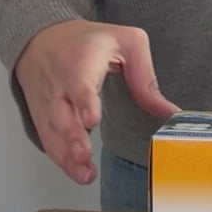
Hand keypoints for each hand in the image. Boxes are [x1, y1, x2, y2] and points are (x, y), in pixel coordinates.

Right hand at [15, 20, 179, 183]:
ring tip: (85, 174)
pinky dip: (60, 159)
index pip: (80, 82)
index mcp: (81, 60)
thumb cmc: (88, 40)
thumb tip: (170, 112)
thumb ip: (147, 78)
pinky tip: (77, 172)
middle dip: (72, 137)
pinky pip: (48, 140)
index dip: (84, 101)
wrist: (40, 37)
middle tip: (84, 156)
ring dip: (67, 156)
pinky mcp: (41, 116)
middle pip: (61, 113)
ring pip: (53, 132)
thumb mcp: (127, 42)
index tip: (92, 119)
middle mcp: (59, 82)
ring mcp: (47, 101)